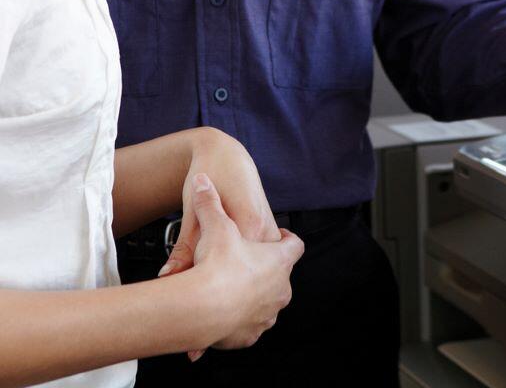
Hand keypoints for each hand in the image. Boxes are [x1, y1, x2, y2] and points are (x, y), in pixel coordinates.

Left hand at [159, 128, 278, 278]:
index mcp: (250, 227)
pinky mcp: (272, 232)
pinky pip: (262, 261)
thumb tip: (167, 276)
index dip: (207, 282)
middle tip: (198, 282)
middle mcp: (267, 232)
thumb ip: (183, 249)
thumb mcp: (193, 213)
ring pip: (256, 269)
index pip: (230, 270)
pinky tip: (228, 263)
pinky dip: (246, 268)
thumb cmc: (211, 176)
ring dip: (237, 276)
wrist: (227, 154)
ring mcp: (272, 233)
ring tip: (214, 273)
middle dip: (223, 283)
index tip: (190, 286)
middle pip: (245, 273)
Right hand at [185, 173, 303, 352]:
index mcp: (279, 259)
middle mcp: (280, 289)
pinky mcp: (248, 336)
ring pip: (266, 302)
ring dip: (253, 295)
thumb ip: (207, 203)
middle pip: (280, 275)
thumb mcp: (211, 226)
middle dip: (265, 269)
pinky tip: (222, 311)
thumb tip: (202, 180)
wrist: (199, 310)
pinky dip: (238, 320)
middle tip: (245, 262)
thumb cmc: (213, 265)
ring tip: (232, 287)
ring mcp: (266, 315)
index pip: (294, 244)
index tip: (280, 235)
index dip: (287, 238)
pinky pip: (248, 326)